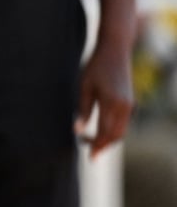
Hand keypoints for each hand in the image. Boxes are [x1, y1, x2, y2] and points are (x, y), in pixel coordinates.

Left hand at [76, 36, 133, 158]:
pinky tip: (100, 132)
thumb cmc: (95, 66)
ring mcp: (130, 104)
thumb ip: (83, 110)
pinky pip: (123, 123)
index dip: (97, 146)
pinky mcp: (130, 101)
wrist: (115, 50)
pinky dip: (113, 131)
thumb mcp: (85, 87)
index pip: (105, 132)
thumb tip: (77, 130)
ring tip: (92, 143)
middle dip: (102, 146)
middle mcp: (125, 106)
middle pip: (116, 135)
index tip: (89, 156)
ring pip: (121, 130)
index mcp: (112, 103)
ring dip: (108, 139)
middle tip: (88, 151)